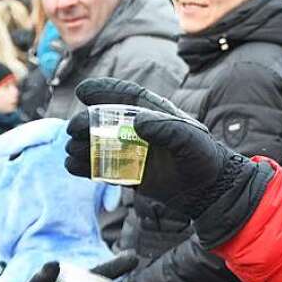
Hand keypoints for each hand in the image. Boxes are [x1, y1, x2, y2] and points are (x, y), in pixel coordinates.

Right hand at [66, 78, 234, 215]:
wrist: (208, 190)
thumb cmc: (203, 158)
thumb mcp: (190, 140)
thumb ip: (166, 128)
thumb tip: (136, 121)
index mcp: (154, 113)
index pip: (125, 96)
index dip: (103, 90)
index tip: (82, 91)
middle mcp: (138, 129)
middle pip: (104, 121)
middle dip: (84, 123)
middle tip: (73, 129)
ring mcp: (130, 151)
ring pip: (97, 144)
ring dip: (81, 145)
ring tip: (73, 150)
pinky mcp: (127, 172)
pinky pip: (100, 167)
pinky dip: (84, 167)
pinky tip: (73, 166)